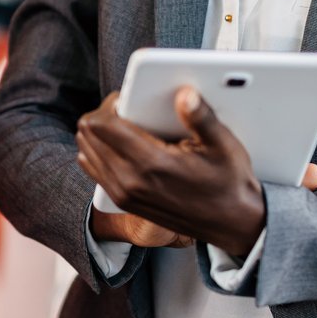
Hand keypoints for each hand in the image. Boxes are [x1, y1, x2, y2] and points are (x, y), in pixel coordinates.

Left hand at [76, 86, 270, 260]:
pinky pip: (93, 169)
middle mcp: (130, 182)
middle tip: (129, 109)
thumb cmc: (228, 183)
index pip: (102, 125)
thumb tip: (185, 94)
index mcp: (152, 164)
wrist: (231, 223)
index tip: (129, 98)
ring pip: (86, 151)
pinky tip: (123, 146)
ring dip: (100, 133)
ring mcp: (123, 194)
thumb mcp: (223, 145)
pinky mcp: (123, 202)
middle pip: (88, 135)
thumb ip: (201, 117)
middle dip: (103, 114)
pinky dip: (100, 152)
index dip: (111, 104)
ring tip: (127, 126)